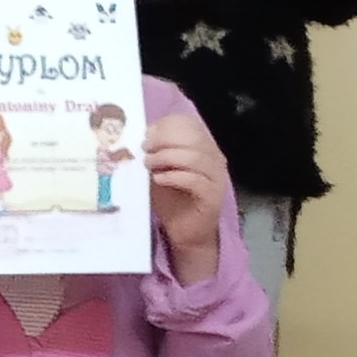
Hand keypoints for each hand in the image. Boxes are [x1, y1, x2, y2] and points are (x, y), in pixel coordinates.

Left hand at [146, 108, 233, 283]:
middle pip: (193, 137)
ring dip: (167, 157)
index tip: (145, 135)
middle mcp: (214, 158)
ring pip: (195, 157)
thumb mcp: (160, 170)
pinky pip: (195, 180)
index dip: (166, 126)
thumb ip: (155, 153)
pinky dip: (174, 176)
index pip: (190, 123)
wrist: (185, 233)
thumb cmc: (172, 200)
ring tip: (149, 165)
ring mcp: (216, 177)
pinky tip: (159, 179)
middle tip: (145, 149)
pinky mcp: (213, 196)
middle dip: (165, 139)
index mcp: (203, 147)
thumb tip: (139, 137)